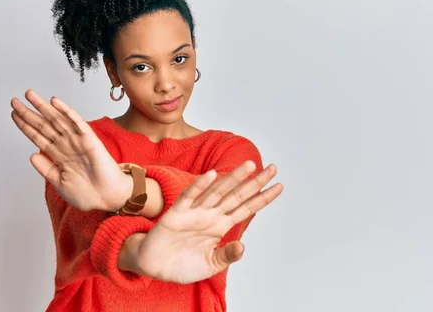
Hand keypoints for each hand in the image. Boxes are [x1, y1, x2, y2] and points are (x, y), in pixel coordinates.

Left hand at [10, 89, 130, 211]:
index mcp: (59, 155)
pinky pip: (77, 123)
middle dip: (29, 112)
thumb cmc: (88, 193)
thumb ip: (46, 169)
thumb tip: (31, 155)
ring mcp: (77, 141)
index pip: (38, 136)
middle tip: (15, 101)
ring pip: (57, 120)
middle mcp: (66, 145)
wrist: (108, 198)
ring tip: (29, 95)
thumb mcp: (59, 183)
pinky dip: (67, 112)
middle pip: (44, 125)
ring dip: (43, 107)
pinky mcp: (90, 140)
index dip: (25, 125)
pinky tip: (55, 102)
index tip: (14, 115)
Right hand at [129, 161, 282, 283]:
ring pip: (217, 191)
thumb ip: (227, 256)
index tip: (279, 186)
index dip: (262, 198)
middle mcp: (210, 215)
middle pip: (237, 195)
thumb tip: (243, 246)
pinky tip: (211, 176)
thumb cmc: (181, 264)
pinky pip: (189, 197)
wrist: (153, 266)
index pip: (246, 208)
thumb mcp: (210, 265)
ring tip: (250, 166)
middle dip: (255, 182)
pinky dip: (199, 186)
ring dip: (233, 178)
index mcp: (220, 225)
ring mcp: (195, 212)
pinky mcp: (177, 214)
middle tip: (273, 168)